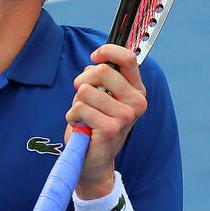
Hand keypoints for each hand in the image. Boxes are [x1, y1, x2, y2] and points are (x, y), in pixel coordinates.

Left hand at [64, 45, 146, 198]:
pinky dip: (73, 116)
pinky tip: (81, 126)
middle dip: (83, 81)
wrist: (93, 158)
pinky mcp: (111, 128)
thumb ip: (102, 77)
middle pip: (101, 71)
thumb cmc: (95, 122)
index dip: (107, 51)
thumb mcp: (102, 95)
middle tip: (82, 96)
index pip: (128, 58)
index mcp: (137, 90)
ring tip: (84, 116)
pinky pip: (80, 108)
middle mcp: (136, 102)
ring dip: (76, 103)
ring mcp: (125, 116)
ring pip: (86, 91)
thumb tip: (95, 62)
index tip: (94, 58)